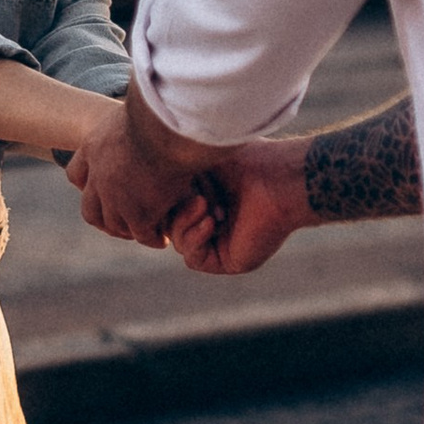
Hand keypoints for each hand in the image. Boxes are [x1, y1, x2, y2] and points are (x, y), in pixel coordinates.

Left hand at [66, 104, 208, 247]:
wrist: (168, 125)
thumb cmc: (160, 107)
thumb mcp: (137, 107)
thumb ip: (136, 113)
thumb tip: (148, 92)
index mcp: (94, 147)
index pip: (76, 174)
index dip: (87, 183)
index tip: (100, 187)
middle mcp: (99, 176)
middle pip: (90, 209)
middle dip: (104, 217)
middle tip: (121, 220)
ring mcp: (115, 197)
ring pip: (114, 224)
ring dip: (128, 230)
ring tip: (145, 231)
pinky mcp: (138, 213)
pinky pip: (142, 234)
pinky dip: (152, 239)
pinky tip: (162, 239)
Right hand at [166, 137, 311, 275]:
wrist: (279, 179)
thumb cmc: (247, 162)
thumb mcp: (199, 162)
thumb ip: (174, 172)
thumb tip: (144, 173)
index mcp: (205, 198)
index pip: (168, 207)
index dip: (162, 197)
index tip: (168, 180)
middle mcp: (212, 222)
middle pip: (169, 226)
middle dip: (174, 209)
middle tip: (191, 191)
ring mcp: (219, 243)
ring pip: (179, 243)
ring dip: (185, 223)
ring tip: (205, 203)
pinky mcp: (227, 261)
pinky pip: (193, 258)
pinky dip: (195, 239)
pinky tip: (210, 221)